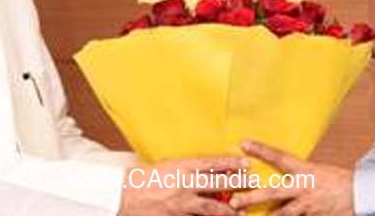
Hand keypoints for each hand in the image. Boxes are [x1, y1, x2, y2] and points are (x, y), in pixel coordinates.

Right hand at [119, 155, 247, 215]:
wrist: (121, 194)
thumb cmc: (144, 178)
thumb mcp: (167, 166)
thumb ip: (187, 168)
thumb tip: (210, 169)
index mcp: (181, 167)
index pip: (212, 163)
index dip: (231, 163)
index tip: (246, 163)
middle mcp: (184, 184)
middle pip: (218, 185)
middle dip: (238, 185)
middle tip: (253, 184)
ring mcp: (180, 204)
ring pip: (211, 209)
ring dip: (228, 211)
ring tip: (240, 213)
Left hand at [230, 141, 353, 215]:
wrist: (362, 195)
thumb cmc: (339, 181)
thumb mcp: (318, 171)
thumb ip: (298, 174)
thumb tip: (279, 171)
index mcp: (305, 170)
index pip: (279, 157)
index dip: (261, 150)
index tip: (243, 143)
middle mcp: (304, 188)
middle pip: (273, 192)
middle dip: (252, 197)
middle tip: (234, 200)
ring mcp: (309, 206)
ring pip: (283, 214)